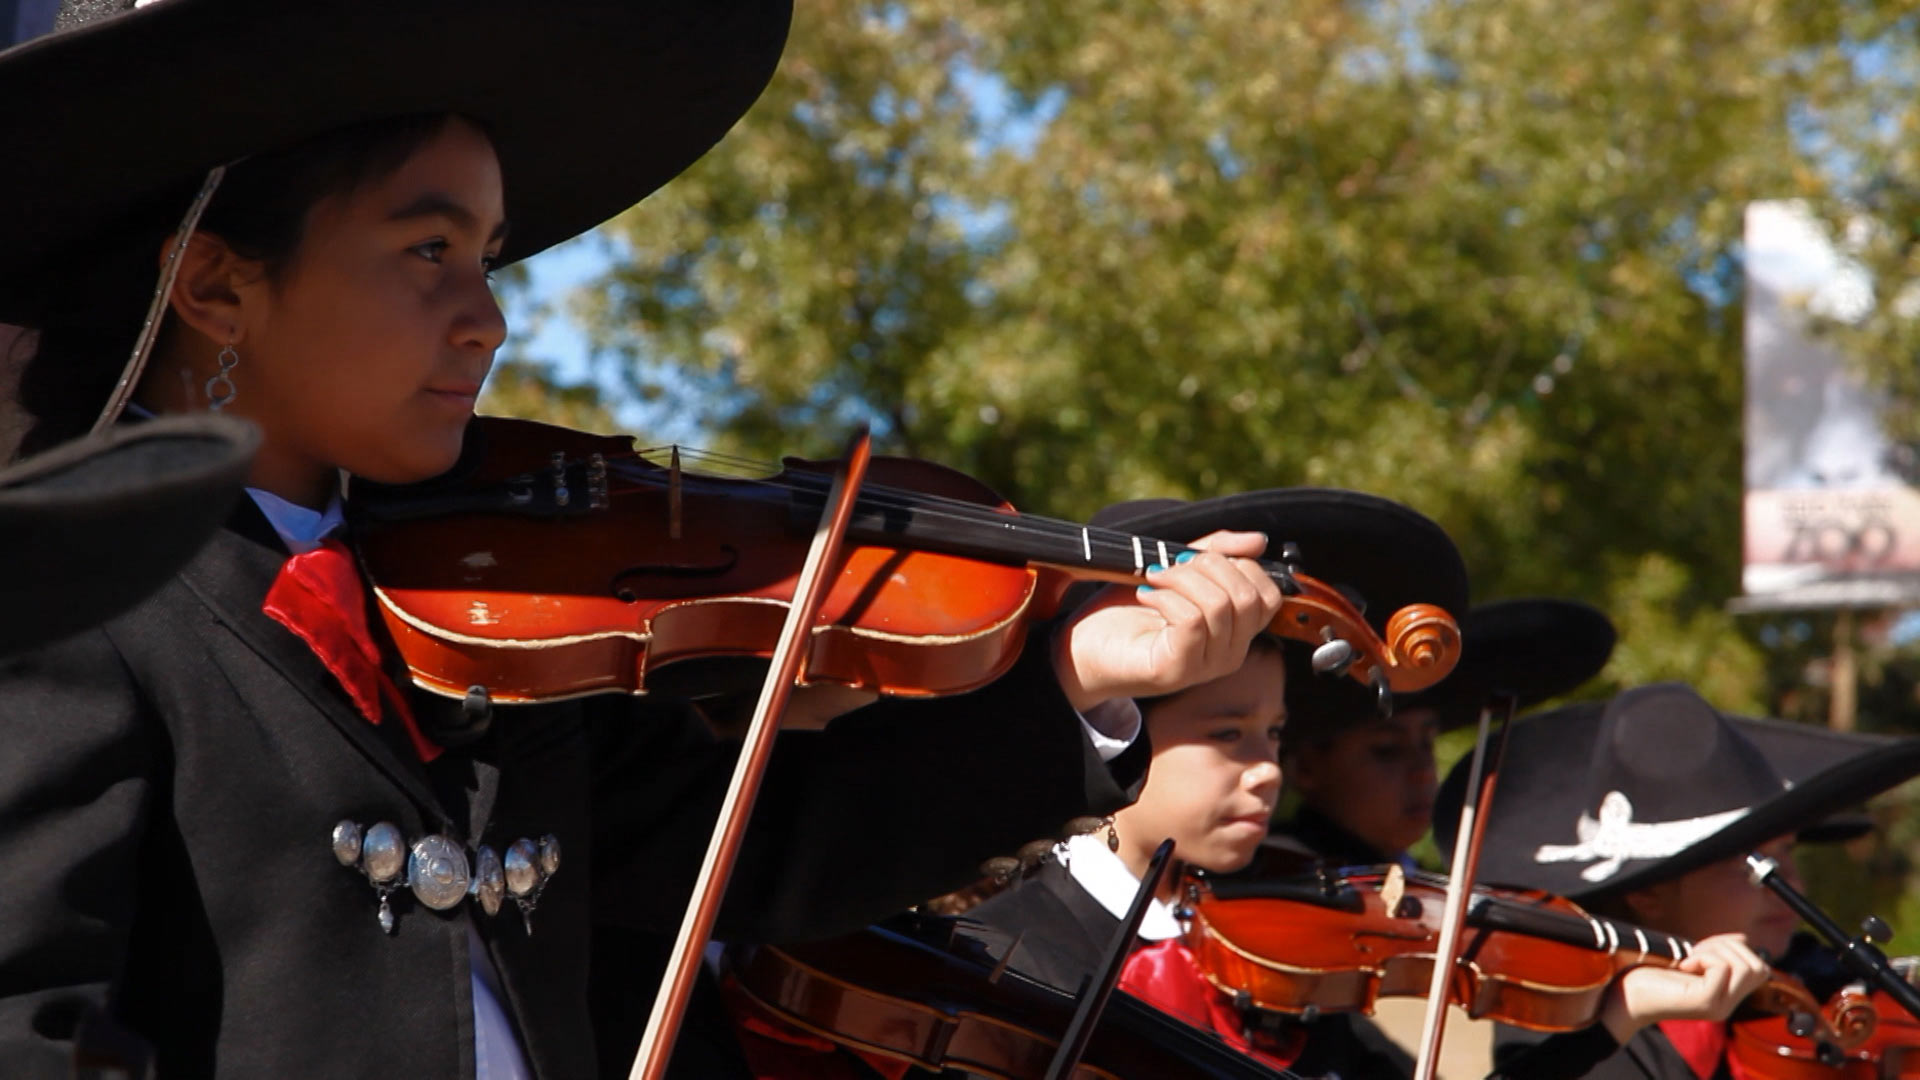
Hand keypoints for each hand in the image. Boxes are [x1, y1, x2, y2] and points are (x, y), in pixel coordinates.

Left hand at [1051, 530, 1284, 712]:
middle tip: (1171, 564)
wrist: (1082, 649)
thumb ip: (1214, 554)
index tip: (1194, 556)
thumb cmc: (1127, 611)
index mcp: (1235, 631)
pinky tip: (1145, 595)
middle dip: (1209, 566)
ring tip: (1152, 577)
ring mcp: (1205, 666)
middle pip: (1248, 598)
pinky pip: (1192, 622)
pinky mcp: (1177, 670)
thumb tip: (1259, 540)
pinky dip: (1166, 597)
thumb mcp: (1176, 572)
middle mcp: (1229, 653)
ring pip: (1221, 606)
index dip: (1237, 564)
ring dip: (1182, 578)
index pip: (1268, 596)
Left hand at [1601, 933, 1771, 1041]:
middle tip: (1695, 952)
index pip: (1760, 968)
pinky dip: (1705, 958)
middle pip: (1758, 967)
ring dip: (1716, 951)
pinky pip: (1723, 969)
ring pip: (1747, 967)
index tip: (1702, 947)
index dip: (1735, 947)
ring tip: (1690, 958)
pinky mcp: (1706, 1003)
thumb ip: (1717, 952)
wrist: (1623, 996)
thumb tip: (1743, 938)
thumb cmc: (1651, 975)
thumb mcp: (1692, 959)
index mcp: (1727, 995)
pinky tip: (1684, 965)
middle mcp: (1728, 1005)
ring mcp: (1719, 1006)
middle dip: (1728, 947)